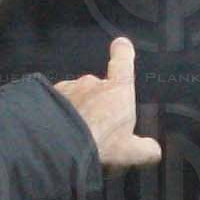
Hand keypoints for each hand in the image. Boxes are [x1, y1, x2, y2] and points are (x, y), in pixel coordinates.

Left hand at [52, 37, 161, 171]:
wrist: (56, 145)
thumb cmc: (99, 143)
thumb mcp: (130, 153)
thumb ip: (145, 150)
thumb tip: (153, 150)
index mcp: (117, 90)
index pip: (123, 62)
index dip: (123, 53)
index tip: (121, 47)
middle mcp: (91, 82)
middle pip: (97, 88)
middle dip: (97, 104)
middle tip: (96, 131)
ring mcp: (67, 88)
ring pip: (74, 97)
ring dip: (76, 112)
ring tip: (74, 137)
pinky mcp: (45, 97)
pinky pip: (54, 104)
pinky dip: (55, 116)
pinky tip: (55, 135)